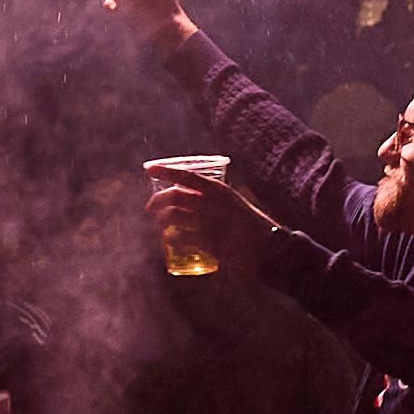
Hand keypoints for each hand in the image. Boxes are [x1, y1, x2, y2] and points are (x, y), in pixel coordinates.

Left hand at [146, 168, 276, 267]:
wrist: (265, 245)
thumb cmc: (249, 222)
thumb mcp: (232, 201)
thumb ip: (211, 197)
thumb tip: (187, 196)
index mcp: (217, 189)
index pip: (185, 174)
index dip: (164, 170)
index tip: (148, 168)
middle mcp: (210, 202)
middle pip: (173, 196)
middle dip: (156, 201)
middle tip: (151, 208)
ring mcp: (207, 222)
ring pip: (171, 217)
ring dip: (160, 221)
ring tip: (160, 225)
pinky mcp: (206, 242)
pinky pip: (179, 238)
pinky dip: (170, 238)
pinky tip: (170, 240)